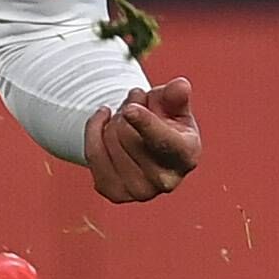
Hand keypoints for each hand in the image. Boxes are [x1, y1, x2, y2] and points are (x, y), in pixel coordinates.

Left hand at [84, 77, 201, 203]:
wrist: (146, 146)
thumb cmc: (165, 122)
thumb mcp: (174, 106)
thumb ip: (176, 95)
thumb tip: (179, 85)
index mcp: (187, 156)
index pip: (164, 141)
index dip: (146, 124)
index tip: (130, 110)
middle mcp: (166, 181)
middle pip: (129, 136)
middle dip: (126, 111)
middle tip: (133, 104)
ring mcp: (139, 191)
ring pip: (109, 142)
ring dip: (112, 121)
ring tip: (124, 116)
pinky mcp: (114, 193)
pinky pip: (92, 153)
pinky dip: (94, 131)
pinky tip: (103, 120)